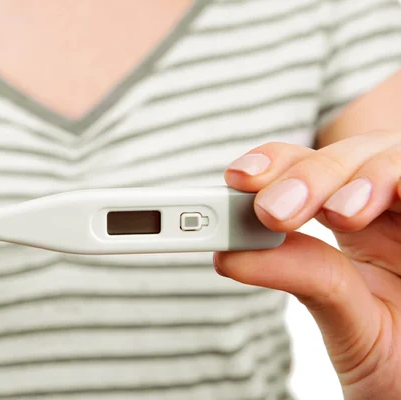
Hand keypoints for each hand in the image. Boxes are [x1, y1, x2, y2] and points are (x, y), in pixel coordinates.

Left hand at [215, 130, 400, 399]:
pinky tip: (397, 195)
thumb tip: (228, 253)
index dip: (270, 163)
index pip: (300, 170)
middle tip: (275, 211)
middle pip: (342, 158)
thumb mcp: (340, 314)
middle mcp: (380, 206)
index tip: (237, 178)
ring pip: (388, 158)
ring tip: (342, 214)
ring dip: (362, 178)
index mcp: (347, 217)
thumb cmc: (394, 352)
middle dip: (306, 176)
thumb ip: (297, 274)